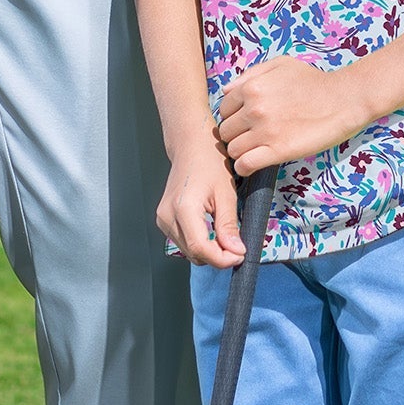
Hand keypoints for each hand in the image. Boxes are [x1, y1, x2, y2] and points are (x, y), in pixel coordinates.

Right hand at [156, 133, 245, 267]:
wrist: (190, 145)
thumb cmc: (209, 161)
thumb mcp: (226, 193)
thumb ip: (228, 226)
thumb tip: (236, 252)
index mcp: (183, 208)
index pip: (201, 249)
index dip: (223, 259)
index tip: (240, 254)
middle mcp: (167, 216)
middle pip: (194, 254)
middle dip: (218, 256)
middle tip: (237, 244)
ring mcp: (163, 218)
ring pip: (189, 252)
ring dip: (210, 251)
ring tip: (224, 234)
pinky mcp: (164, 219)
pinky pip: (184, 242)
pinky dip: (200, 243)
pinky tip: (211, 230)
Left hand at [215, 56, 371, 175]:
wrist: (343, 99)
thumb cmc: (313, 80)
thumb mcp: (279, 64)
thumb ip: (250, 74)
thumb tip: (226, 91)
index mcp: (251, 87)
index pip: (223, 109)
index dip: (232, 117)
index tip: (243, 123)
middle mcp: (253, 109)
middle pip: (226, 131)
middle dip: (235, 135)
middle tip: (248, 138)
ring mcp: (265, 131)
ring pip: (233, 149)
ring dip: (240, 152)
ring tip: (253, 151)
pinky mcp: (278, 151)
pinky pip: (246, 165)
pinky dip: (244, 167)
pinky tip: (251, 164)